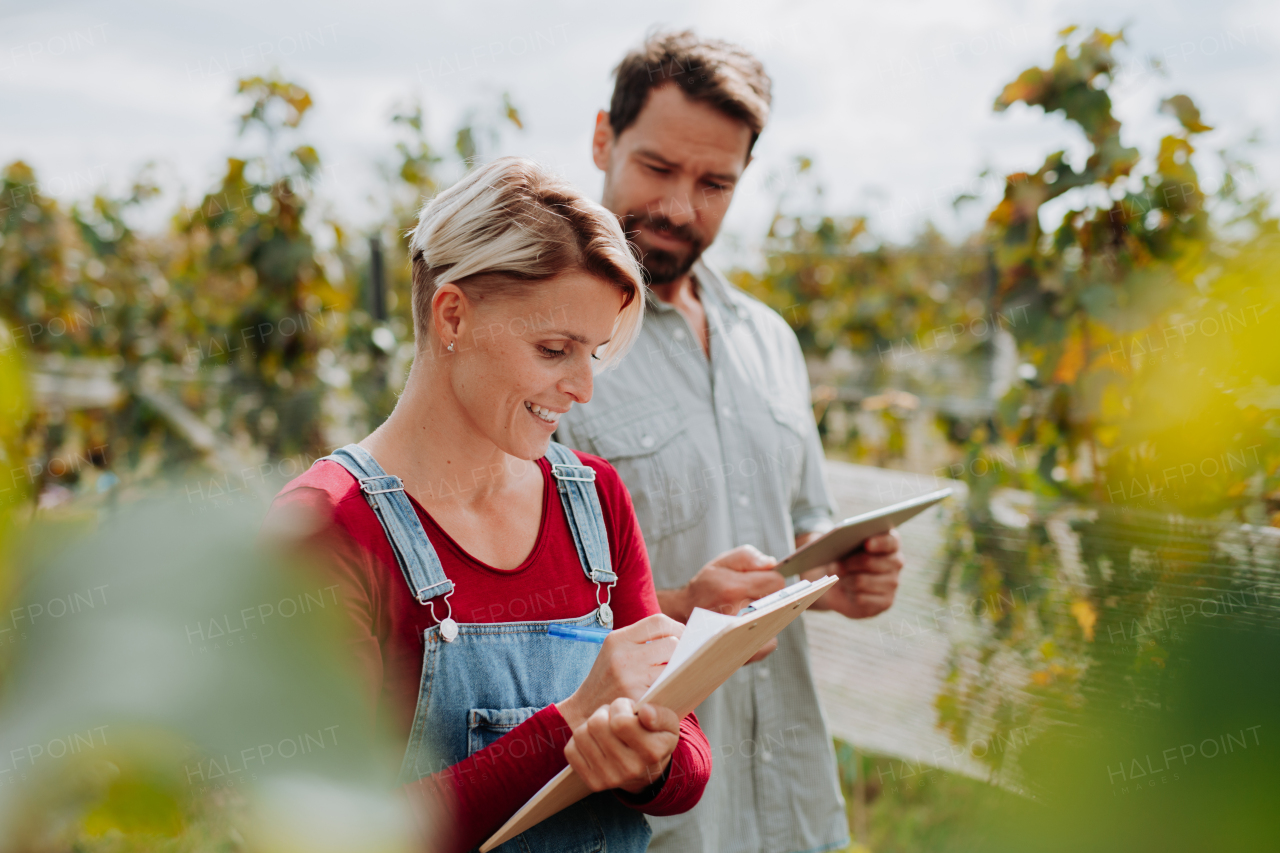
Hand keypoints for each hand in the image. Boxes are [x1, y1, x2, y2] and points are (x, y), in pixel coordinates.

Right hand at [555, 613, 681, 730]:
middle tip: (679, 663)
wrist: (583, 713)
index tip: (683, 638)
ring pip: (673, 667)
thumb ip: (643, 642)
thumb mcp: (615, 653)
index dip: (676, 628)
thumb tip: (685, 637)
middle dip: (680, 653)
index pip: (658, 622)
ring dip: (678, 673)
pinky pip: (668, 688)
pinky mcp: (638, 699)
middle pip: (671, 644)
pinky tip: (668, 692)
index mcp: (617, 639)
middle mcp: (623, 656)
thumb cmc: (607, 682)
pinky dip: (672, 689)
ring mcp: (630, 678)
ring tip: (673, 678)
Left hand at [564, 698, 680, 793]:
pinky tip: (595, 743)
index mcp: (652, 751)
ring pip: (581, 734)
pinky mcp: (592, 783)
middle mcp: (631, 769)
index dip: (620, 707)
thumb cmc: (654, 738)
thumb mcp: (669, 724)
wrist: (646, 771)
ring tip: (605, 730)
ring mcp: (610, 779)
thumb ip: (661, 714)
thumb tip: (645, 712)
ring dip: (591, 726)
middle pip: (596, 724)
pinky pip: (570, 750)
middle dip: (604, 713)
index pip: (620, 721)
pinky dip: (579, 741)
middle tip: (614, 719)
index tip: (628, 710)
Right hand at [656, 545, 784, 662]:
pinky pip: (769, 644)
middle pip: (778, 604)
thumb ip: (748, 557)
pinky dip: (766, 636)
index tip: (758, 583)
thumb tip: (772, 564)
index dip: (770, 580)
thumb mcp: (722, 563)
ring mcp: (740, 636)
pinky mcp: (743, 653)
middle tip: (751, 598)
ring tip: (750, 612)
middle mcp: (737, 614)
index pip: (776, 583)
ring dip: (768, 617)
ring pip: (776, 623)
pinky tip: (752, 628)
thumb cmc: (706, 587)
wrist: (684, 614)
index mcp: (733, 589)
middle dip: (769, 598)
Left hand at [802, 528, 903, 618]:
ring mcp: (893, 583)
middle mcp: (896, 561)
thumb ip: (845, 540)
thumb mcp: (842, 546)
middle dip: (848, 564)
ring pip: (861, 581)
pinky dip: (849, 595)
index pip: (890, 541)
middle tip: (837, 566)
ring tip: (841, 578)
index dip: (879, 542)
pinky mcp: (886, 602)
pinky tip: (848, 591)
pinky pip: (861, 598)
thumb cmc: (844, 558)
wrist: (841, 583)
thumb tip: (836, 546)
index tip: (867, 543)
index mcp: (890, 543)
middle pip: (869, 561)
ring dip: (845, 580)